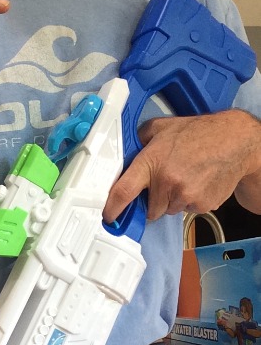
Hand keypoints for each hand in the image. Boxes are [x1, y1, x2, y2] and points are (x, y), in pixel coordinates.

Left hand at [103, 109, 259, 222]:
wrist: (236, 141)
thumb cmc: (198, 133)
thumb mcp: (161, 128)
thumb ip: (139, 140)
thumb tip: (124, 153)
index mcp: (151, 162)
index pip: (124, 191)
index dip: (113, 207)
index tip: (108, 216)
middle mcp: (166, 182)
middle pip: (150, 209)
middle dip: (154, 200)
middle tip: (166, 181)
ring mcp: (185, 195)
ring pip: (169, 210)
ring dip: (173, 200)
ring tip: (185, 177)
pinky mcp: (201, 205)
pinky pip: (187, 210)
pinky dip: (190, 201)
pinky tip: (198, 182)